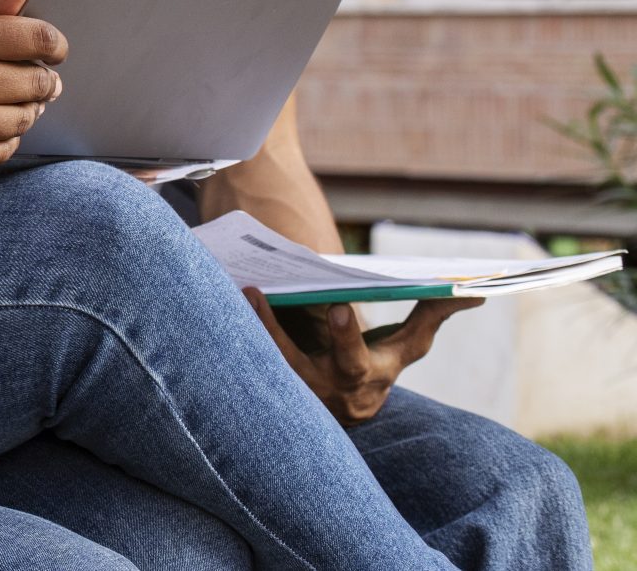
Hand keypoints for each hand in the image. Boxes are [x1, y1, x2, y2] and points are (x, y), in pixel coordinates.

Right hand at [0, 0, 67, 171]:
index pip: (37, 38)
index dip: (55, 44)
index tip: (53, 48)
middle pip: (38, 82)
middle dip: (46, 79)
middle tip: (37, 77)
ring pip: (24, 119)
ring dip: (29, 109)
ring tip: (15, 100)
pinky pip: (2, 151)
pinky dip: (7, 139)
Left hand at [244, 288, 481, 426]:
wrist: (324, 425)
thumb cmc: (364, 370)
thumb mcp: (394, 349)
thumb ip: (426, 316)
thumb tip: (474, 292)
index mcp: (385, 369)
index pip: (414, 341)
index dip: (429, 316)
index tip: (439, 290)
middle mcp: (353, 386)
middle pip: (353, 363)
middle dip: (347, 336)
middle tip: (339, 306)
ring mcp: (315, 393)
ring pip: (294, 363)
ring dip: (273, 329)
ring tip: (253, 292)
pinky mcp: (282, 392)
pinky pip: (263, 363)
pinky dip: (251, 332)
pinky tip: (241, 300)